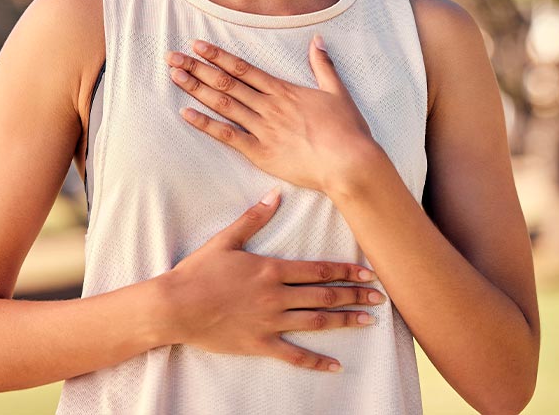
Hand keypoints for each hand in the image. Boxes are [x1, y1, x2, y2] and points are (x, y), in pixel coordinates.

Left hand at [164, 35, 375, 192]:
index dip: (218, 56)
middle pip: (226, 82)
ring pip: (223, 104)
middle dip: (197, 68)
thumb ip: (323, 65)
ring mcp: (263, 128)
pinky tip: (187, 113)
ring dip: (197, 89)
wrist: (349, 162)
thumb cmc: (347, 130)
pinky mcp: (261, 152)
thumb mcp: (337, 91)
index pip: (243, 68)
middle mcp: (268, 105)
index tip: (198, 46)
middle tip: (173, 57)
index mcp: (284, 90)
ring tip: (175, 77)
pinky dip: (206, 124)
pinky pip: (228, 136)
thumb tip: (317, 40)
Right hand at [164, 188, 384, 371]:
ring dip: (345, 321)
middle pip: (324, 295)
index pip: (318, 269)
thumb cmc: (199, 270)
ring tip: (369, 321)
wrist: (176, 306)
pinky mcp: (260, 344)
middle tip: (381, 297)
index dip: (346, 271)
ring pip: (316, 322)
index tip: (368, 272)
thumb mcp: (226, 239)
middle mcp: (276, 296)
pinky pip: (294, 355)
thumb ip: (254, 217)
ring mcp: (270, 322)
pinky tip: (335, 365)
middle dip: (355, 295)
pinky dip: (316, 361)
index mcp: (271, 269)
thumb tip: (275, 194)